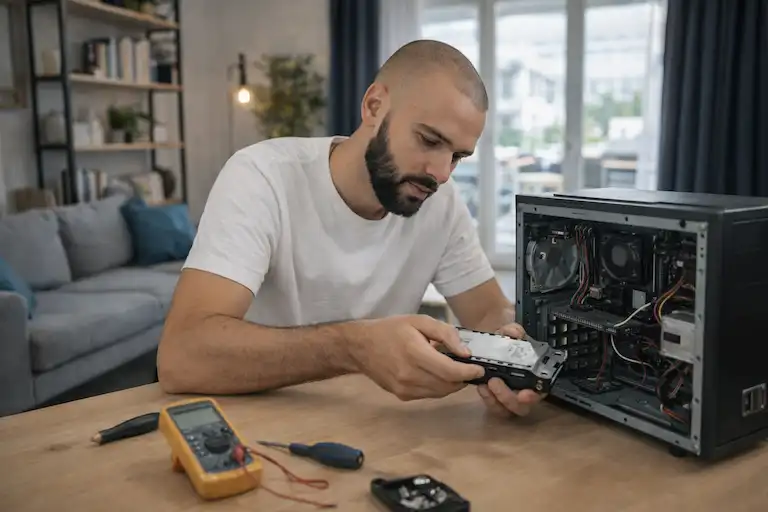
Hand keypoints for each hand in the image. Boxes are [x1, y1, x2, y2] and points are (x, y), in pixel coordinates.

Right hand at [348, 314, 484, 400]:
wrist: (361, 347)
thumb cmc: (391, 330)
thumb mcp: (419, 321)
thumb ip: (445, 334)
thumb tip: (465, 352)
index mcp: (415, 353)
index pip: (450, 371)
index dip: (469, 372)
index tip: (480, 368)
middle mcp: (409, 375)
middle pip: (448, 385)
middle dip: (463, 378)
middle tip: (468, 367)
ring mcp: (405, 388)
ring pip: (440, 393)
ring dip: (452, 384)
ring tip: (453, 369)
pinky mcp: (402, 396)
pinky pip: (429, 395)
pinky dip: (439, 387)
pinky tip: (436, 374)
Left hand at [478, 322, 542, 416]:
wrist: (487, 344)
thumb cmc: (504, 342)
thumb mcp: (509, 332)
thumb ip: (514, 331)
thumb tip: (514, 333)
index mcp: (534, 376)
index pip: (539, 392)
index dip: (533, 396)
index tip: (524, 394)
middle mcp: (523, 390)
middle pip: (521, 407)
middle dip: (508, 398)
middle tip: (495, 382)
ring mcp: (507, 397)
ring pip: (505, 410)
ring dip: (495, 400)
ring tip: (485, 384)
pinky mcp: (493, 399)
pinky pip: (492, 406)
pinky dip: (486, 398)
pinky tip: (480, 385)